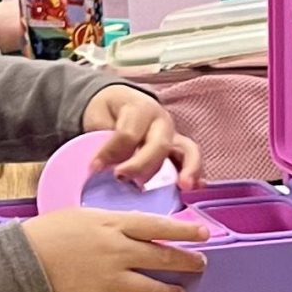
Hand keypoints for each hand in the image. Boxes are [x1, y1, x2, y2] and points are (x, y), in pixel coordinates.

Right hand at [19, 207, 210, 291]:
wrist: (23, 258)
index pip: (160, 227)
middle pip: (164, 259)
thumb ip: (116, 222)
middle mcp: (118, 252)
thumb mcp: (87, 215)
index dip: (186, 230)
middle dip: (187, 262)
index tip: (204, 234)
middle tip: (199, 264)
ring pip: (153, 290)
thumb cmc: (51, 231)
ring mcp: (109, 278)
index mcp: (115, 225)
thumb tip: (141, 227)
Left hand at [83, 84, 201, 190]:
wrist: (118, 103)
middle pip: (159, 145)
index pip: (128, 134)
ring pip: (187, 151)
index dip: (110, 152)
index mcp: (140, 108)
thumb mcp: (97, 119)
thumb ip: (102, 140)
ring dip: (187, 169)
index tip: (94, 168)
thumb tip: (100, 168)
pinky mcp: (180, 150)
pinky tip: (197, 188)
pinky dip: (196, 174)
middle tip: (121, 178)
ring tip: (184, 186)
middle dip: (141, 165)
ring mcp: (174, 136)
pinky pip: (192, 161)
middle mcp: (162, 121)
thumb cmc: (107, 113)